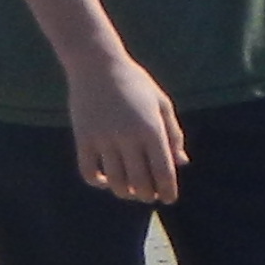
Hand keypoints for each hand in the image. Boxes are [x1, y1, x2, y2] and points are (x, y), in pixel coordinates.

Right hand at [67, 53, 185, 204]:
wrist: (97, 65)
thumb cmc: (136, 84)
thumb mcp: (162, 105)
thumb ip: (174, 134)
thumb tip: (182, 163)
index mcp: (152, 130)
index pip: (163, 171)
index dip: (168, 190)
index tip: (168, 199)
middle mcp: (128, 137)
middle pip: (140, 181)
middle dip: (147, 194)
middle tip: (150, 196)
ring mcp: (103, 138)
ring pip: (115, 180)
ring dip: (125, 192)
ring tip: (131, 192)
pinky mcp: (82, 137)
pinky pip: (87, 170)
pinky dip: (97, 181)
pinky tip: (106, 181)